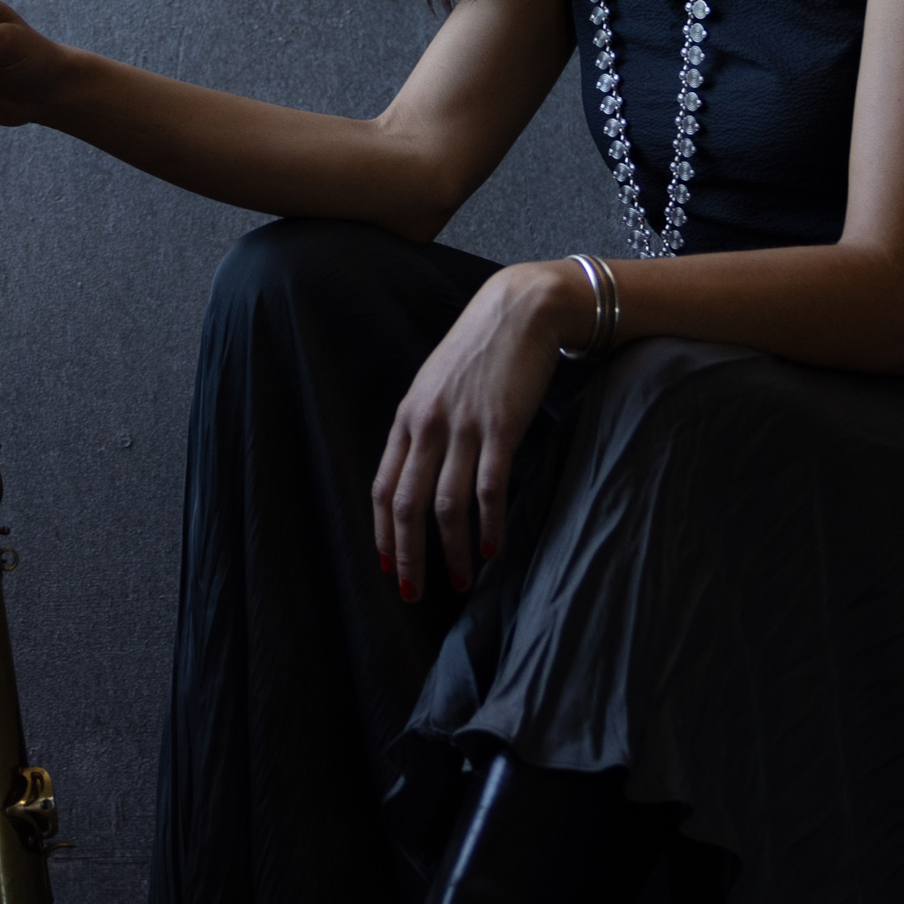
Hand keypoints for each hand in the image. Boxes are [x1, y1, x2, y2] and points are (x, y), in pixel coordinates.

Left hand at [371, 265, 575, 602]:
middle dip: (407, 556)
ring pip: (446, 506)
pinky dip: (488, 525)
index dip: (382, 534)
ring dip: (451, 551)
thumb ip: (423, 425)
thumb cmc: (479, 349)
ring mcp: (463, 428)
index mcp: (407, 417)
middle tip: (412, 594)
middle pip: (407, 505)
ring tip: (460, 581)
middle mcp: (427, 425)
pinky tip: (492, 549)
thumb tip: (417, 471)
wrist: (520, 310)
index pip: (384, 487)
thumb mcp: (436, 384)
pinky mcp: (500, 429)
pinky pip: (488, 489)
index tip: (386, 569)